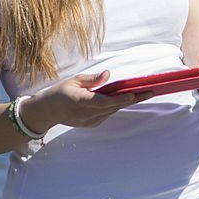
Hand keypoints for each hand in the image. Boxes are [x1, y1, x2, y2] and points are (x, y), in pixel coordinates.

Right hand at [23, 71, 151, 132]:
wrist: (46, 112)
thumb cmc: (60, 92)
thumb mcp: (74, 81)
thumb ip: (92, 79)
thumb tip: (108, 74)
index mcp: (81, 102)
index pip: (106, 102)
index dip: (123, 99)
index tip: (136, 94)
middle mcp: (87, 115)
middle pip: (115, 107)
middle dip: (133, 99)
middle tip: (151, 91)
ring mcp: (90, 122)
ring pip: (113, 110)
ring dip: (127, 102)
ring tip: (145, 92)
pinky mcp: (91, 124)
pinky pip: (108, 114)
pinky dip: (116, 106)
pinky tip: (126, 98)